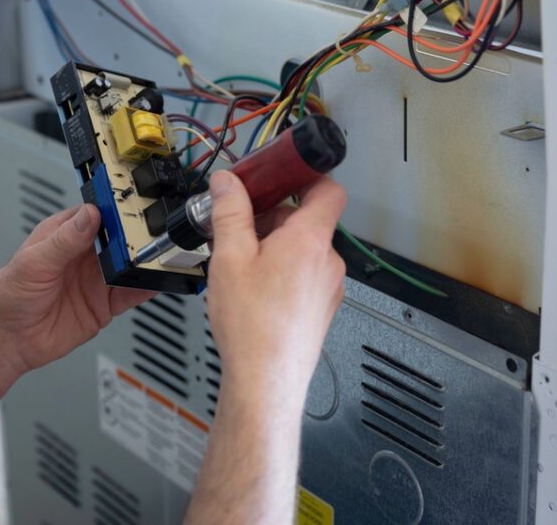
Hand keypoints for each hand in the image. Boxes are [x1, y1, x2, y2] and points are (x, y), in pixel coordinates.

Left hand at [0, 205, 151, 375]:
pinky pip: (130, 293)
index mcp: (64, 234)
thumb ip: (64, 240)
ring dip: (142, 260)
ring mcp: (95, 279)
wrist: (7, 341)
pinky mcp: (103, 304)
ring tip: (157, 256)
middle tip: (149, 234)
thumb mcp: (34, 262)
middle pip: (118, 238)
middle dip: (135, 236)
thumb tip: (89, 215)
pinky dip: (145, 287)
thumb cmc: (8, 296)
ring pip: (127, 264)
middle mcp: (83, 255)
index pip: (96, 214)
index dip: (114, 210)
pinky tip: (154, 281)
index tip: (131, 209)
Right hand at [205, 171, 346, 395]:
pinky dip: (280, 271)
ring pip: (302, 249)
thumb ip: (230, 213)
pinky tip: (251, 289)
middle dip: (271, 217)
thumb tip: (228, 183)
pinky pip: (303, 275)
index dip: (306, 175)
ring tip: (238, 264)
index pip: (328, 188)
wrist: (265, 381)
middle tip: (236, 226)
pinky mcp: (320, 309)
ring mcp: (328, 287)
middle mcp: (327, 261)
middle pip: (306, 219)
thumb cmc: (252, 326)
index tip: (279, 174)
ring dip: (273, 246)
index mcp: (310, 240)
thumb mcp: (229, 257)